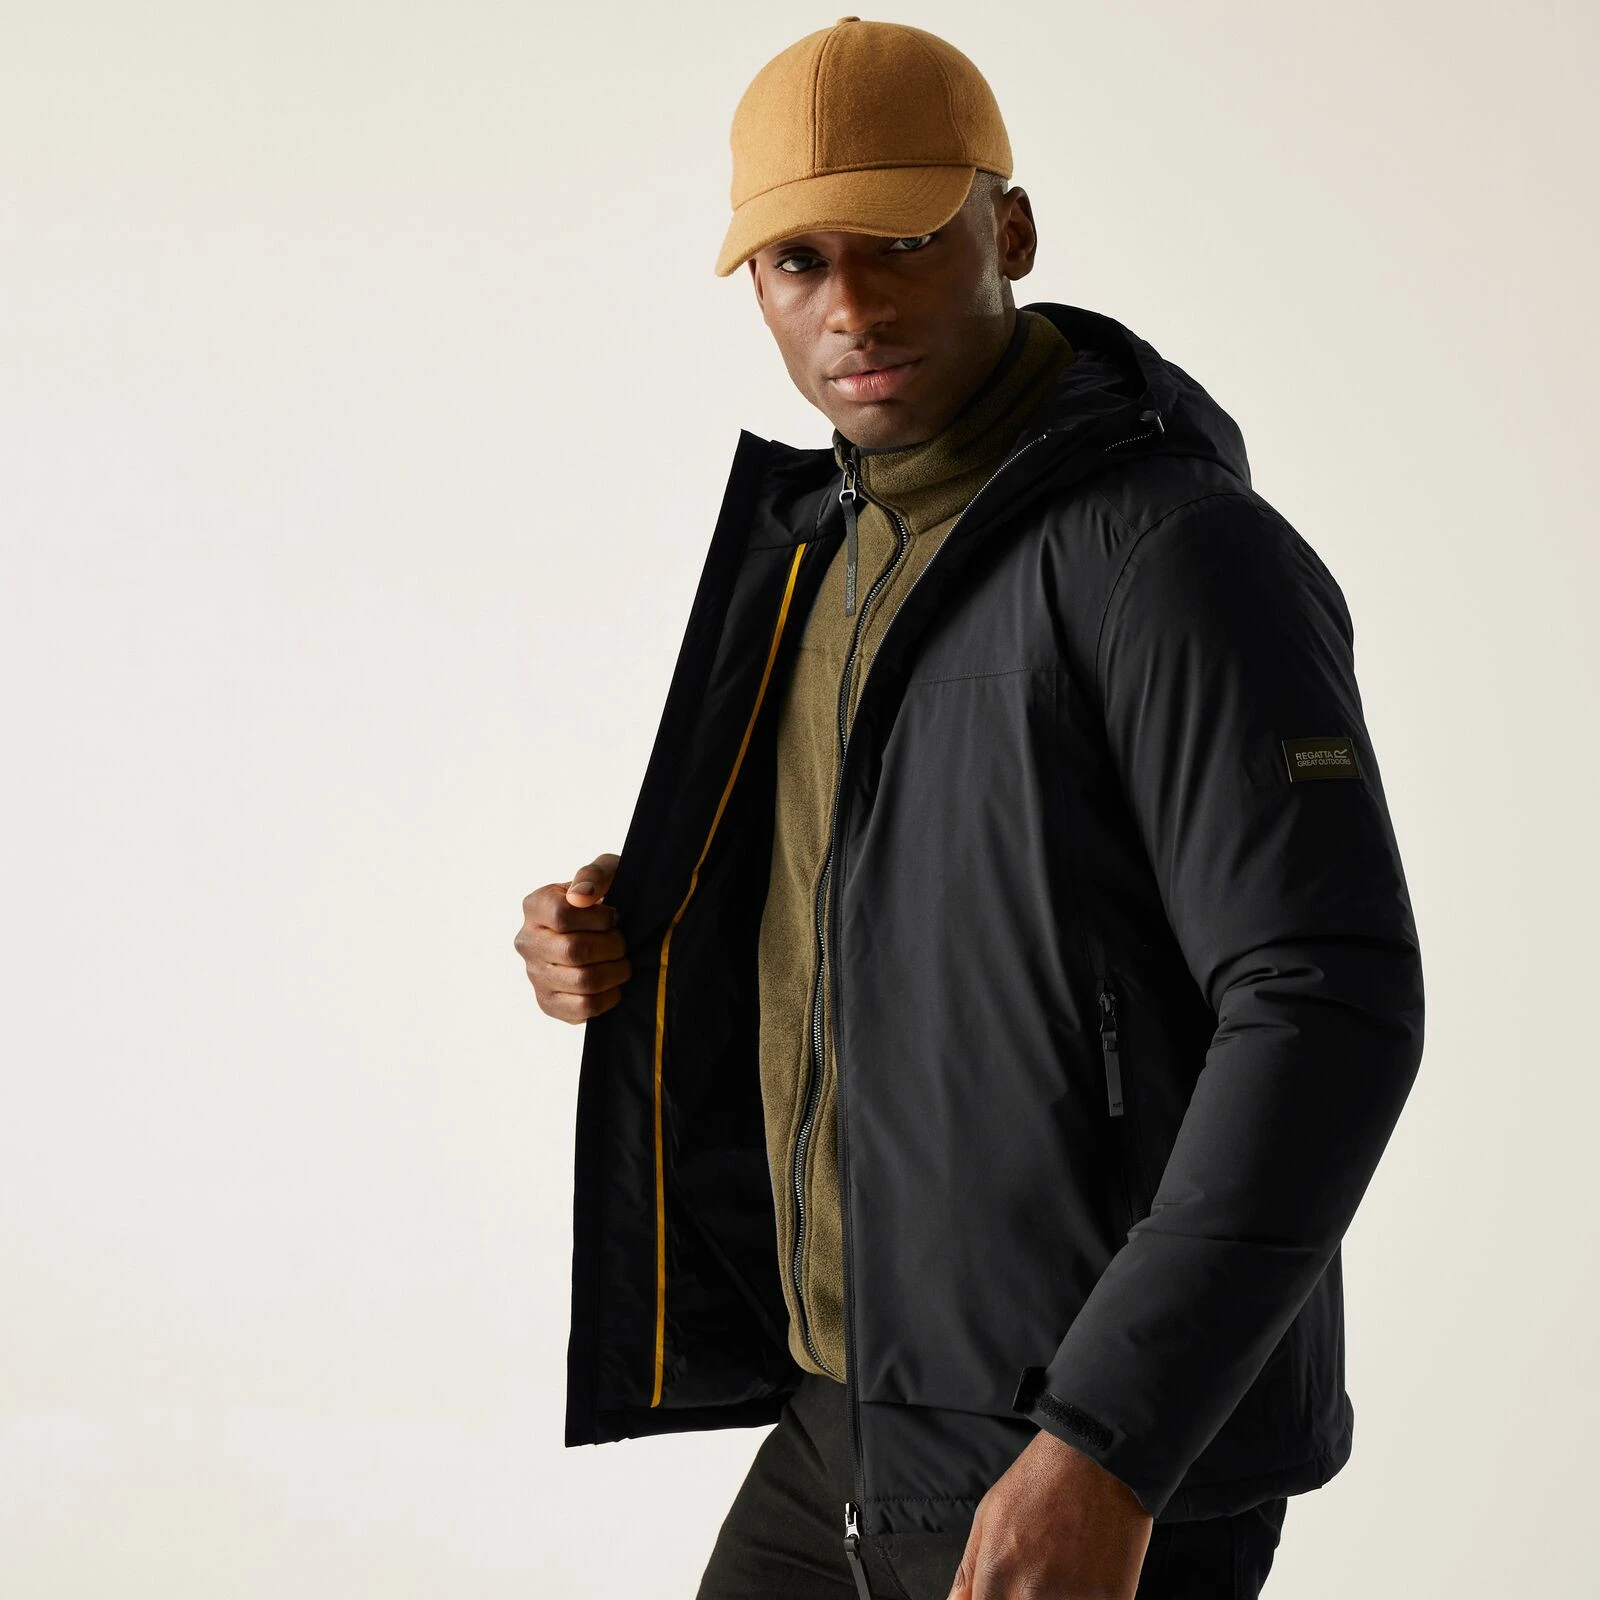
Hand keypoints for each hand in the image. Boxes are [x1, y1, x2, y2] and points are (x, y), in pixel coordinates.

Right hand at [513, 852, 630, 1021]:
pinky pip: (584, 1008)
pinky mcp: (548, 1003)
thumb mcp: (607, 874)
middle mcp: (527, 941)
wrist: (604, 932)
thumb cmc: (606, 898)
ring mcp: (535, 975)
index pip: (562, 915)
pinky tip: (613, 983)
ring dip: (616, 971)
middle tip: (622, 942)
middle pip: (574, 951)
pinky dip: (609, 996)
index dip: (599, 918)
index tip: (613, 917)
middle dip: (612, 946)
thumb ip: (595, 875)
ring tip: (622, 962)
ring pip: (583, 981)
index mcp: (535, 905)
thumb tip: (581, 896)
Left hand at [948, 1428, 1152, 1599]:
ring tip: (1063, 1564)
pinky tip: (1086, 1570)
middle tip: (1038, 1569)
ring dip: (1057, 1596)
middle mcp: (1031, 1594)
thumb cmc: (1043, 1479)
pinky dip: (1086, 1596)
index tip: (1003, 1590)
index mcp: (997, 1574)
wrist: (1099, 1460)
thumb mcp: (989, 1513)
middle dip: (1023, 1596)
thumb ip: (969, 1570)